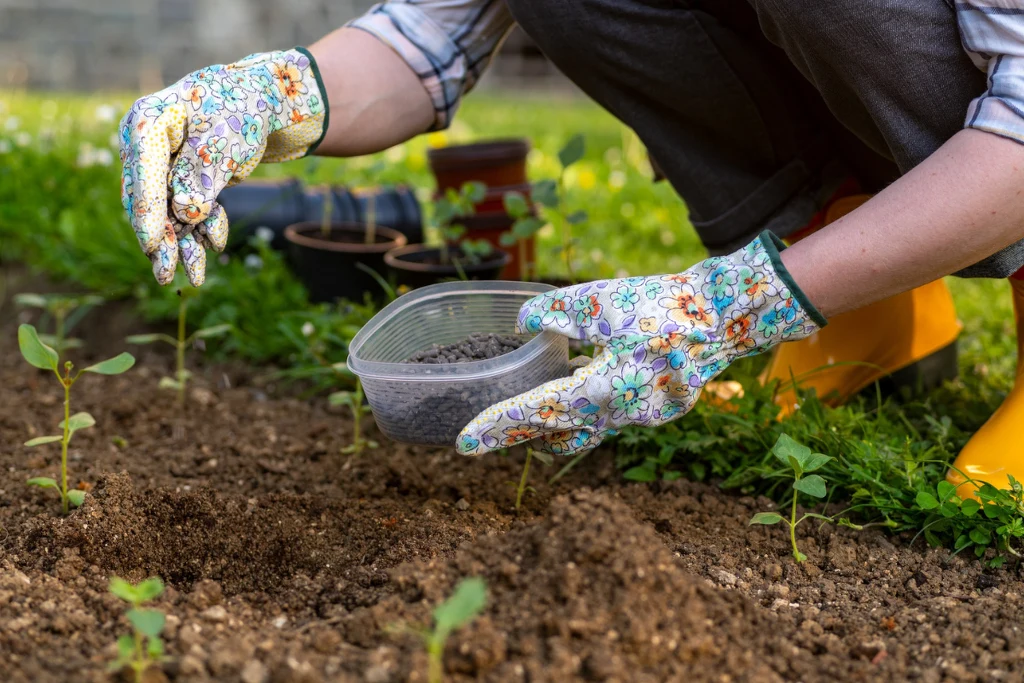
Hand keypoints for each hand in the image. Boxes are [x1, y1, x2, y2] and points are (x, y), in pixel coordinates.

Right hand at [118, 48, 326, 285]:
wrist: (262, 101)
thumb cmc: (241, 108)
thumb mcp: (225, 140)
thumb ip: (202, 175)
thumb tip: (186, 213)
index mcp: (148, 122)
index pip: (143, 171)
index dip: (148, 211)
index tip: (152, 245)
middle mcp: (146, 145)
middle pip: (148, 199)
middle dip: (162, 240)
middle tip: (166, 276)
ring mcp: (161, 164)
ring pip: (167, 212)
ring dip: (182, 244)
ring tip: (194, 278)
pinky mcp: (180, 180)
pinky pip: (186, 211)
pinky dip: (202, 228)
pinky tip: (215, 242)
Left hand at [456, 232, 826, 455]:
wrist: (725, 315)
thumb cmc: (662, 306)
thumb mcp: (600, 300)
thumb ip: (555, 313)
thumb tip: (522, 324)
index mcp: (604, 390)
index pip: (537, 415)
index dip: (498, 429)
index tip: (464, 445)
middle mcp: (622, 415)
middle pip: (559, 436)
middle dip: (523, 436)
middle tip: (489, 433)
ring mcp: (642, 417)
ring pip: (586, 432)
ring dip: (556, 425)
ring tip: (528, 411)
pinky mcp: (655, 409)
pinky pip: (609, 418)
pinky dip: (586, 408)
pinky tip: (578, 383)